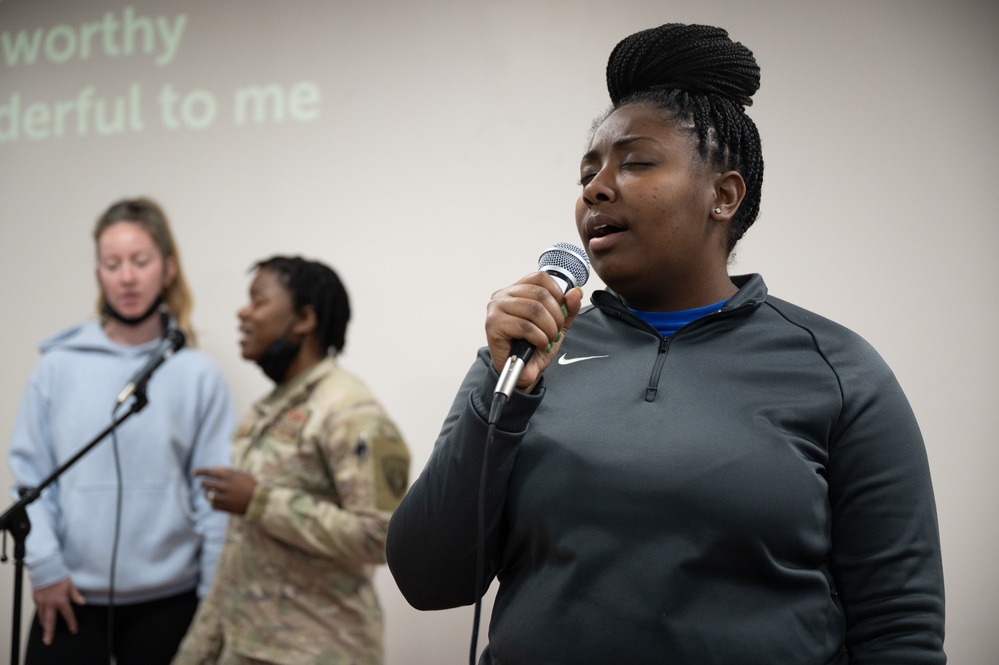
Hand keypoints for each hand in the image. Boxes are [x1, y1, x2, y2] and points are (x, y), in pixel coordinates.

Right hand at [32, 577, 85, 645]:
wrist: (45, 569)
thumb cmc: (59, 576)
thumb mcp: (70, 585)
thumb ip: (76, 595)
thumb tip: (83, 603)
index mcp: (61, 600)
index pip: (68, 615)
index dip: (72, 623)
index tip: (73, 630)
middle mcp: (50, 604)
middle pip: (50, 622)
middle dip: (49, 633)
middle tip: (48, 641)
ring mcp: (41, 602)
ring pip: (42, 617)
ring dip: (44, 625)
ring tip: (45, 630)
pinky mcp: (36, 599)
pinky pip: (39, 610)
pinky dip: (41, 615)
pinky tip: (42, 617)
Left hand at [194, 466, 256, 515]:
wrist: (259, 500)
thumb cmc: (250, 486)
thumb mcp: (240, 475)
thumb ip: (226, 471)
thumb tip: (214, 467)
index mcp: (228, 475)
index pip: (209, 472)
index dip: (200, 472)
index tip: (193, 473)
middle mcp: (224, 485)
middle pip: (205, 484)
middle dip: (204, 485)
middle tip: (207, 485)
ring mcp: (223, 496)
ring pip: (207, 495)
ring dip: (208, 495)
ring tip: (213, 494)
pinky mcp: (224, 506)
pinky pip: (212, 505)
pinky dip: (214, 504)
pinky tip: (219, 503)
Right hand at [485, 271, 583, 391]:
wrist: (521, 372)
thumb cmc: (533, 346)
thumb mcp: (556, 325)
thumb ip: (568, 308)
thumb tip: (576, 292)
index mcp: (516, 290)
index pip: (540, 278)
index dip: (557, 293)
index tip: (561, 311)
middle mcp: (503, 296)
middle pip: (540, 294)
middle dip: (556, 316)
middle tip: (556, 332)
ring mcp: (496, 309)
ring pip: (534, 309)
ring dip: (548, 329)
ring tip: (548, 340)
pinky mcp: (493, 325)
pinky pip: (525, 327)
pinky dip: (539, 338)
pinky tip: (540, 344)